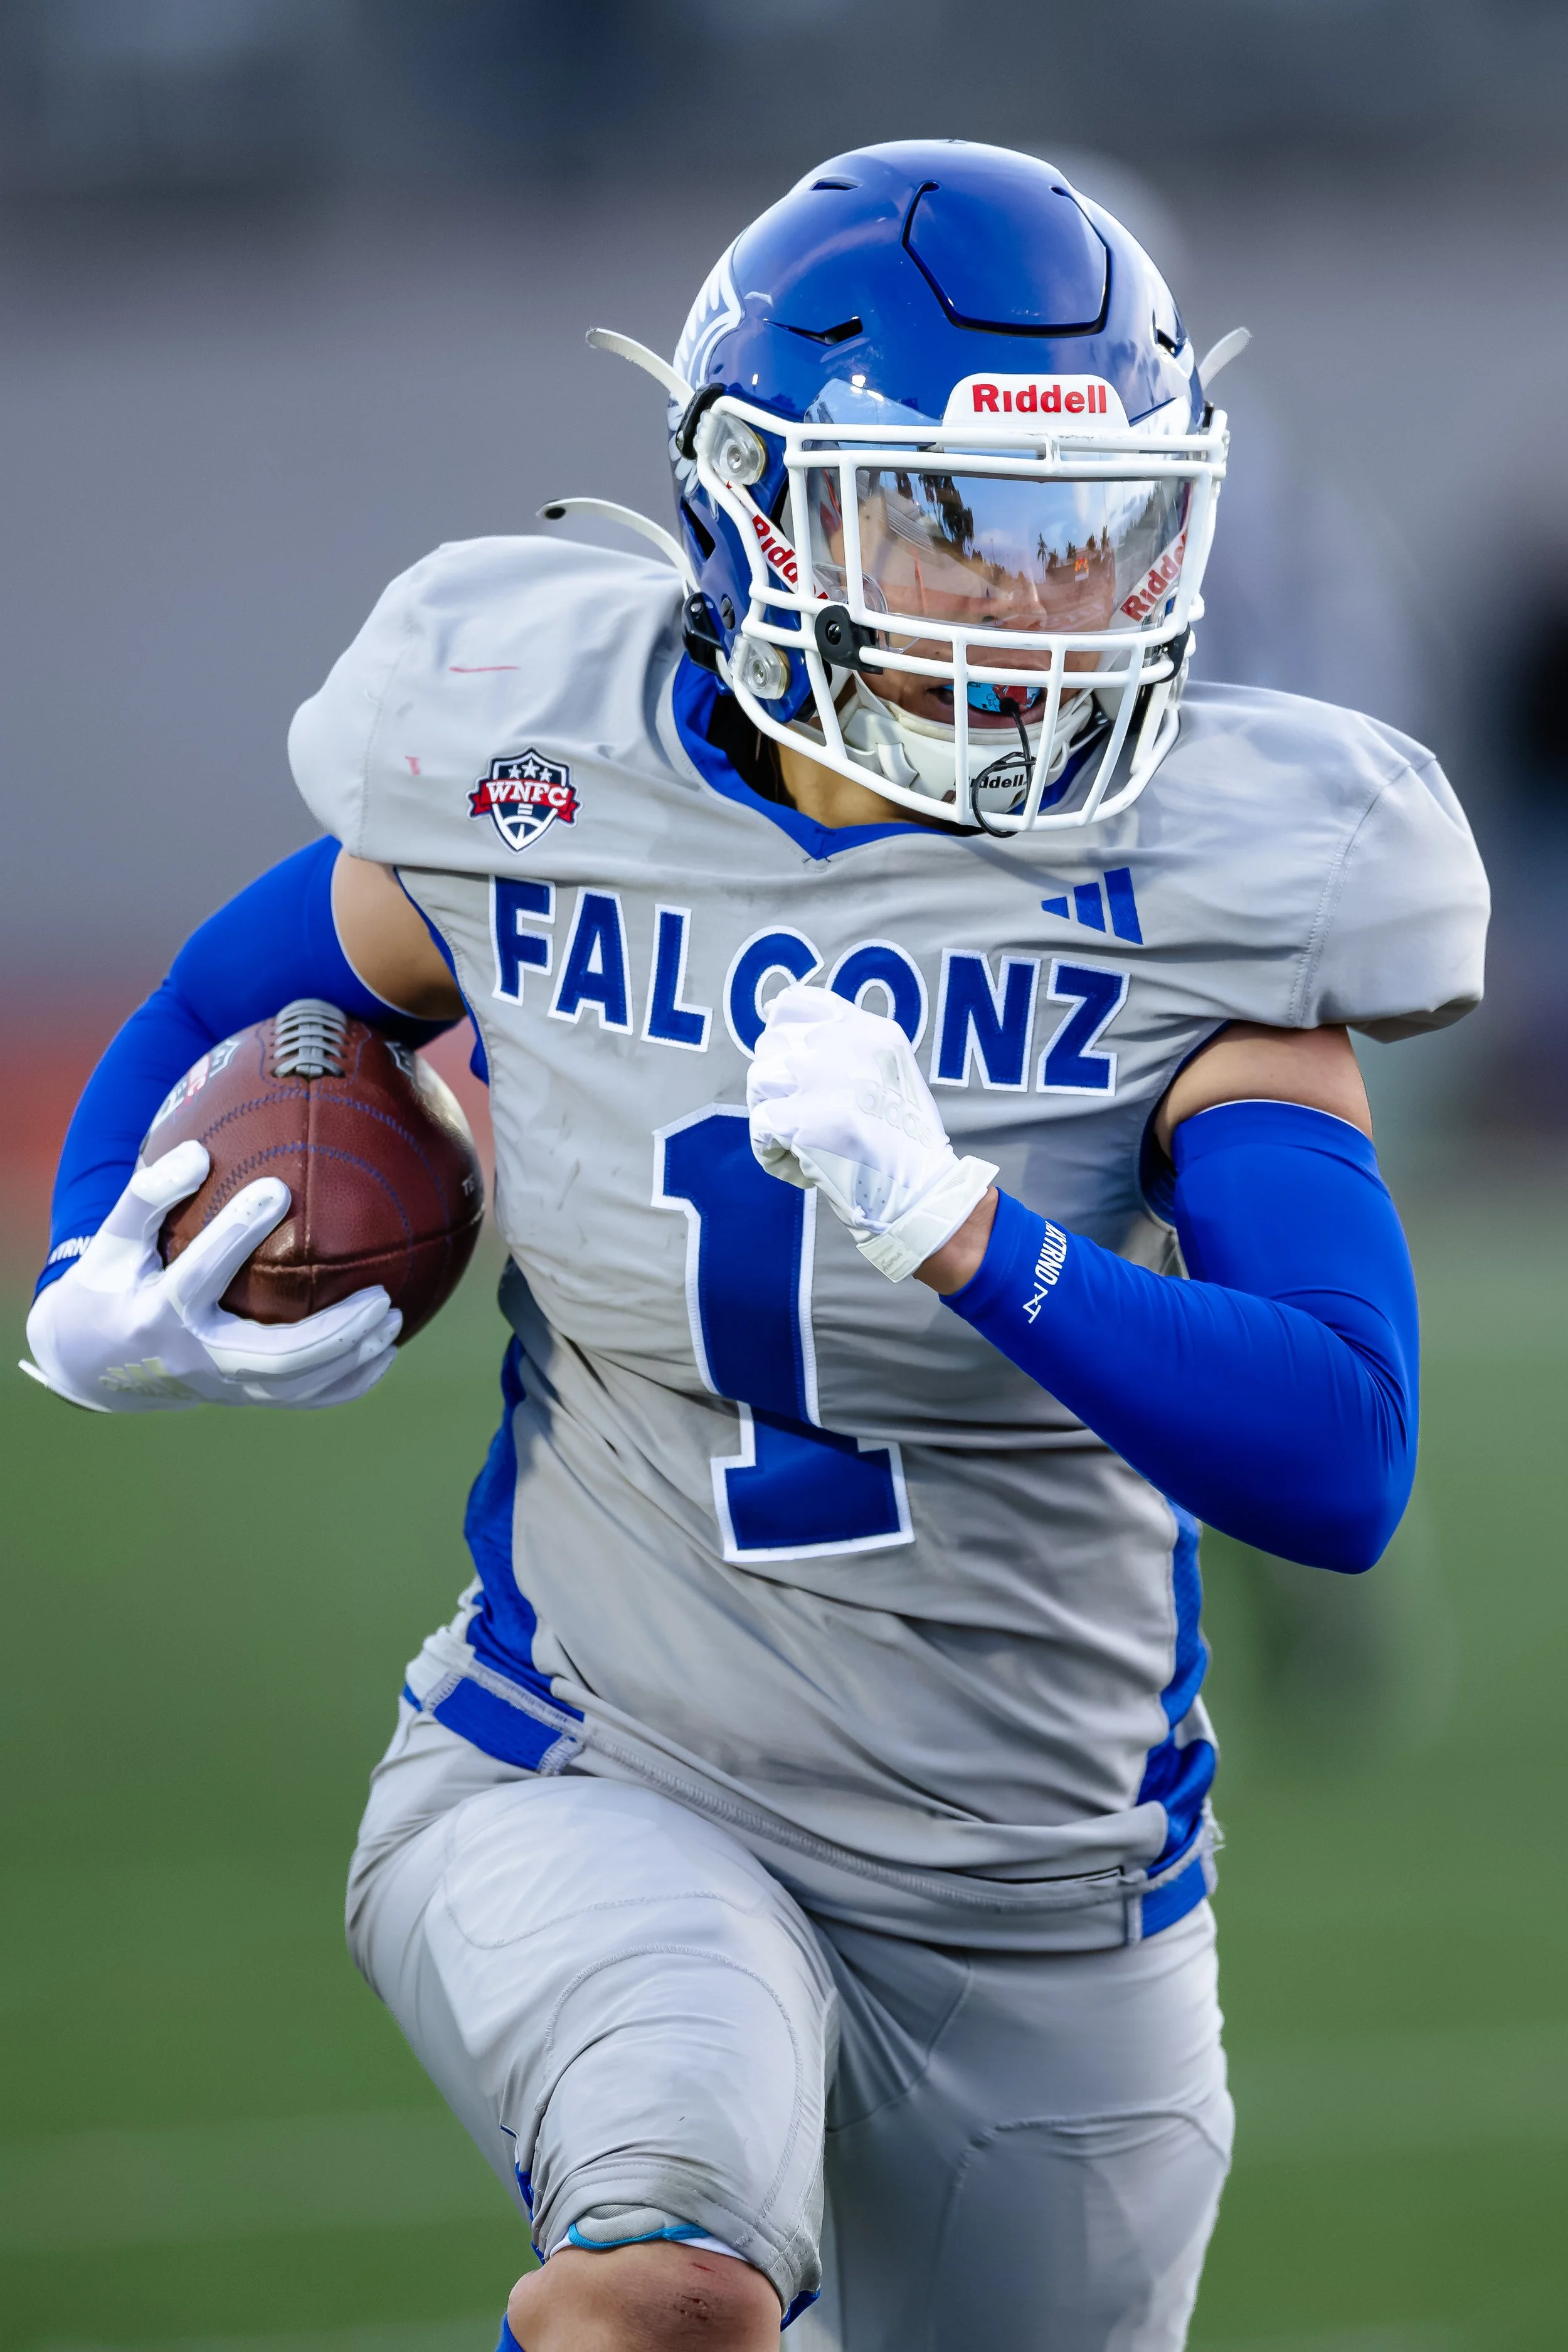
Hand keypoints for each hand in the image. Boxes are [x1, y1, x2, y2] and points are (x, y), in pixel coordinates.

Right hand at [22, 1140, 401, 1412]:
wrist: (93, 1363)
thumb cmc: (111, 1286)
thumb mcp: (113, 1241)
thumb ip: (148, 1195)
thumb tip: (197, 1152)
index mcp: (157, 1312)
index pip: (200, 1273)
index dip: (235, 1231)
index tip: (278, 1188)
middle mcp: (194, 1357)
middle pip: (271, 1356)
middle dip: (331, 1331)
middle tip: (381, 1295)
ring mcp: (220, 1387)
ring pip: (295, 1386)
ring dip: (349, 1357)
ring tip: (392, 1319)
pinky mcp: (240, 1400)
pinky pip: (302, 1401)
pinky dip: (347, 1383)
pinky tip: (383, 1354)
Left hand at [747, 983, 997, 1282]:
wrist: (918, 1194)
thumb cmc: (901, 1141)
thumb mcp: (888, 1070)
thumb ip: (845, 1043)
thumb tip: (778, 1018)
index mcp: (869, 1030)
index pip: (793, 1004)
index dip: (782, 1036)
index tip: (795, 1070)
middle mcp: (845, 1045)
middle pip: (771, 1046)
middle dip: (779, 1085)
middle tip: (809, 1119)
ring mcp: (821, 1080)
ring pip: (759, 1083)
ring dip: (773, 1116)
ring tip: (806, 1142)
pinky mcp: (799, 1120)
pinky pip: (759, 1125)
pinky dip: (773, 1153)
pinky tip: (804, 1166)